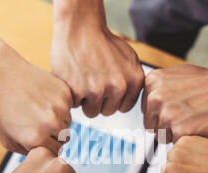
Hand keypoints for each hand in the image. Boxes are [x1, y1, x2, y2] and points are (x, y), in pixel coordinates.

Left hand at [0, 47, 73, 154]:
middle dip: (55, 133)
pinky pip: (69, 105)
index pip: (55, 151)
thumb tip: (45, 157)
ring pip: (68, 121)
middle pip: (65, 137)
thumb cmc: (1, 107)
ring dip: (58, 118)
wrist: (2, 76)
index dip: (47, 145)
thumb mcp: (8, 139)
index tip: (38, 136)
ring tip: (39, 109)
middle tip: (39, 122)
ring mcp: (60, 107)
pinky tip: (43, 98)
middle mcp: (52, 124)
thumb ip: (28, 152)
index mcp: (37, 139)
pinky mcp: (65, 93)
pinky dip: (60, 104)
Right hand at [51, 1, 143, 117]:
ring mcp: (98, 89)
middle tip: (92, 80)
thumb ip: (133, 80)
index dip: (112, 98)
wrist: (80, 26)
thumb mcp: (129, 58)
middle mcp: (119, 86)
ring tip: (84, 79)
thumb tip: (132, 98)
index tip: (105, 86)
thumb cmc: (102, 41)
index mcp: (135, 80)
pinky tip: (75, 77)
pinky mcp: (78, 90)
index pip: (123, 107)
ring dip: (85, 100)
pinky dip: (72, 94)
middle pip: (107, 111)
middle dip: (99, 100)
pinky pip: (75, 104)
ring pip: (91, 111)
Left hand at [142, 64, 207, 142]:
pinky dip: (186, 139)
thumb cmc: (207, 82)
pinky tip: (197, 126)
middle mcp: (156, 97)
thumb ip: (158, 88)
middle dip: (165, 125)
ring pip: (161, 136)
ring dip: (175, 133)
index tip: (176, 108)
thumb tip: (146, 104)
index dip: (161, 113)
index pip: (146, 110)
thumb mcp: (175, 75)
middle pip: (151, 124)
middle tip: (185, 116)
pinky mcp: (180, 131)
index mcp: (152, 82)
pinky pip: (175, 143)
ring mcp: (167, 115)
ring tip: (192, 120)